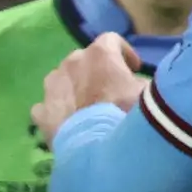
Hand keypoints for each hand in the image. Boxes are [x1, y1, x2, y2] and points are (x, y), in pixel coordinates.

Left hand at [33, 32, 148, 145]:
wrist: (101, 150)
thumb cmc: (129, 115)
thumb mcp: (149, 94)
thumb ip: (142, 83)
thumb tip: (139, 85)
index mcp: (100, 53)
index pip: (112, 40)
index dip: (124, 53)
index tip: (133, 69)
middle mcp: (72, 62)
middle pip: (84, 60)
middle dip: (96, 72)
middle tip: (110, 92)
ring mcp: (52, 86)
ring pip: (62, 80)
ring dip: (74, 88)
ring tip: (86, 108)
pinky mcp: (41, 111)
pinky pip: (47, 106)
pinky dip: (57, 112)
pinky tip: (69, 124)